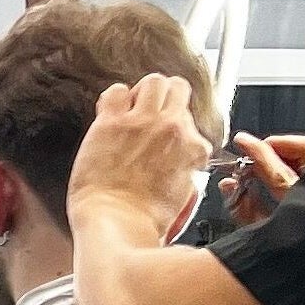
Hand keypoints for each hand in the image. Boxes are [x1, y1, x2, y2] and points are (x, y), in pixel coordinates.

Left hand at [68, 75, 211, 239]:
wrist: (116, 222)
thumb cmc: (145, 218)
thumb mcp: (185, 193)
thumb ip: (186, 167)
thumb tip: (183, 160)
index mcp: (193, 147)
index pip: (192, 120)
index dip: (177, 128)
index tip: (166, 136)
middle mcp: (172, 128)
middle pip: (178, 88)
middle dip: (166, 97)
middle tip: (151, 111)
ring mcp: (142, 122)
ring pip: (154, 81)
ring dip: (143, 92)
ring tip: (132, 109)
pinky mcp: (112, 123)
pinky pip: (116, 91)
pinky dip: (114, 98)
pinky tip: (111, 113)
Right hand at [221, 133, 304, 224]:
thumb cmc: (291, 255)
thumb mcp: (258, 233)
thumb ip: (243, 207)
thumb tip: (229, 184)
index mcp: (299, 200)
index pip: (277, 168)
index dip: (257, 151)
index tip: (242, 141)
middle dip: (277, 144)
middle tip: (257, 147)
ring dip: (289, 151)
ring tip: (270, 156)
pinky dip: (300, 162)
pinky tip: (284, 170)